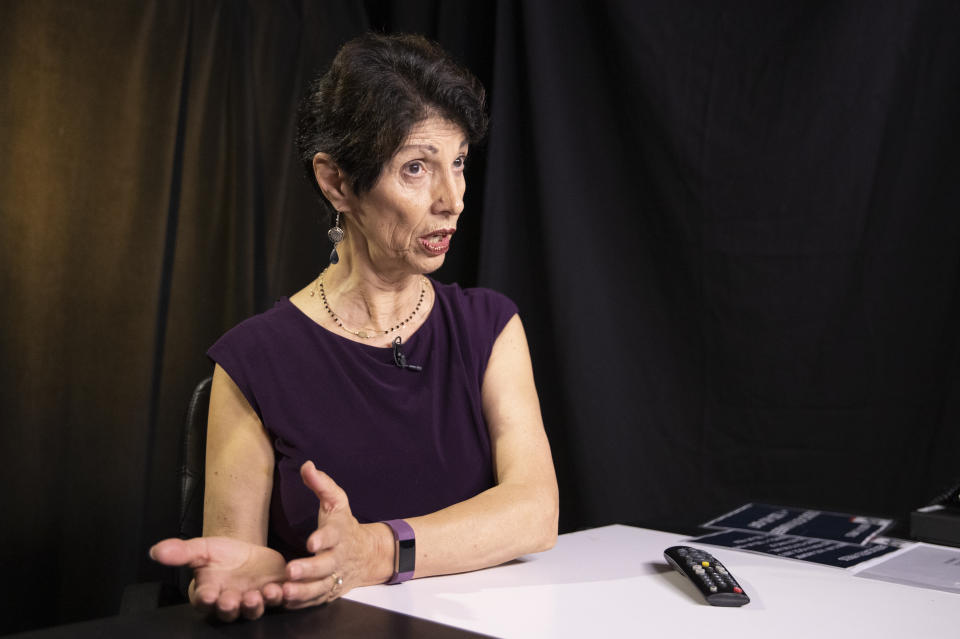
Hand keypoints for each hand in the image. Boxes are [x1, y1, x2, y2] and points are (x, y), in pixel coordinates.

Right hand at [149, 536, 286, 620]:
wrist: (247, 552)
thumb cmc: (221, 555)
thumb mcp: (202, 549)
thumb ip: (181, 552)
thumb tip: (155, 551)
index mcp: (209, 594)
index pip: (204, 601)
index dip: (206, 599)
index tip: (208, 593)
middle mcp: (230, 603)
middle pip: (229, 612)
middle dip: (230, 607)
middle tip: (232, 600)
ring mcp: (252, 601)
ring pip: (253, 611)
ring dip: (254, 605)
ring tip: (256, 595)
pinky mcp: (273, 595)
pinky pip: (276, 601)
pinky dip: (279, 597)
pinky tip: (279, 588)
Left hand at [281, 461, 388, 608]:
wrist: (368, 554)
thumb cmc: (344, 525)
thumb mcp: (337, 502)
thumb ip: (321, 484)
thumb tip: (307, 465)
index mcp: (340, 533)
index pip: (333, 535)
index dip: (323, 538)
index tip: (312, 542)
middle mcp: (338, 557)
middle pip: (325, 566)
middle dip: (309, 569)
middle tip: (291, 571)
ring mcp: (334, 576)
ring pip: (320, 587)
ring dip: (303, 591)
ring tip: (285, 591)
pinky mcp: (328, 591)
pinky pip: (315, 600)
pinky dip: (302, 602)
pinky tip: (286, 601)